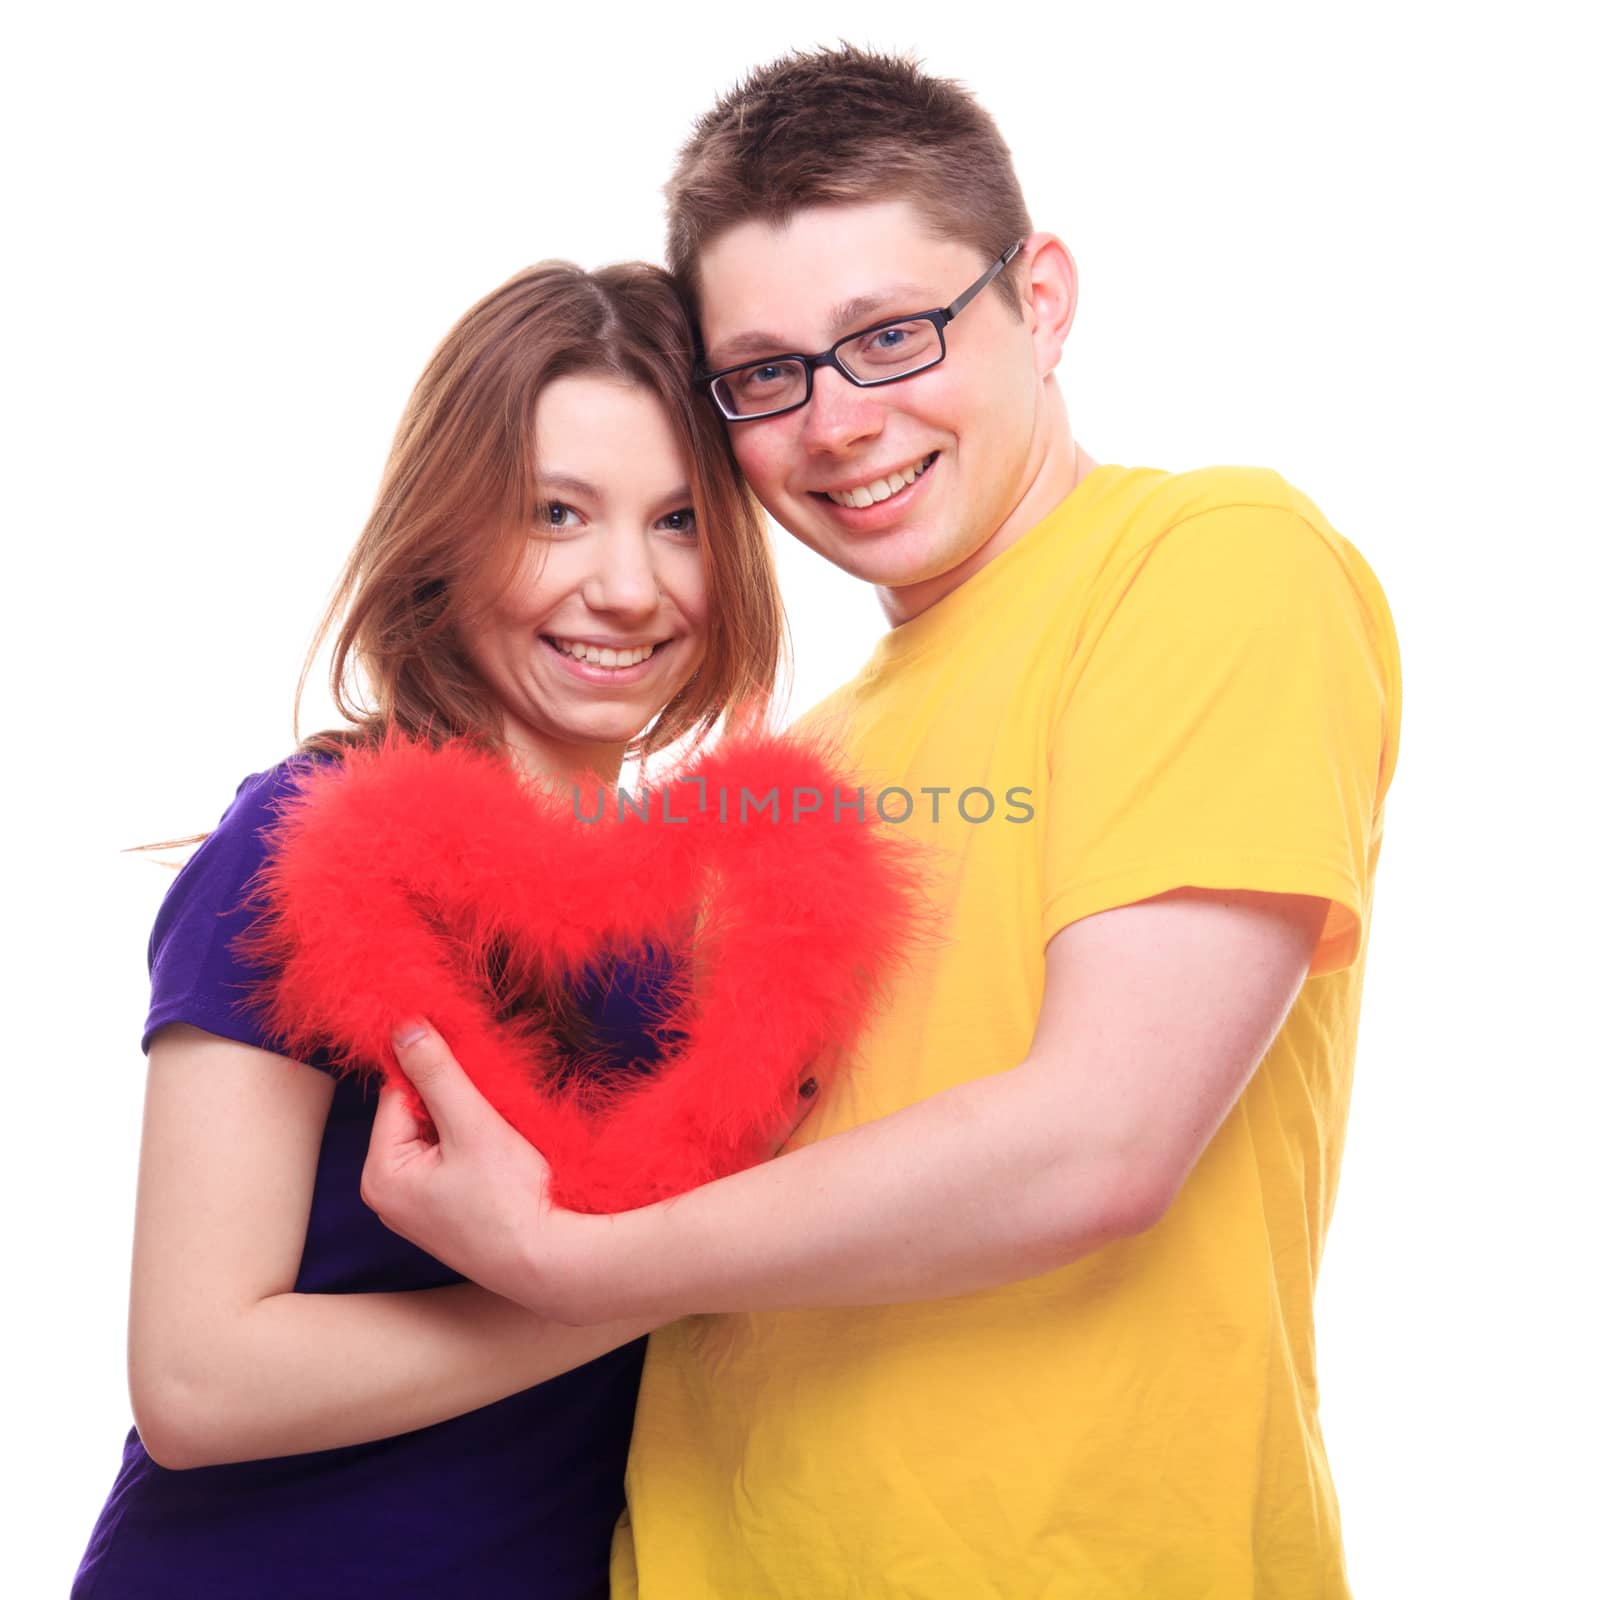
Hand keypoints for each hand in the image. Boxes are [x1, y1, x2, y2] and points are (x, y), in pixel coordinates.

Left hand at [360, 1021, 573, 1310]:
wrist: (552, 1263)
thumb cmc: (511, 1199)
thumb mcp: (473, 1124)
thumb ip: (437, 1072)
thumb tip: (403, 1026)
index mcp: (380, 1175)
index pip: (398, 1094)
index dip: (437, 1077)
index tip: (475, 1075)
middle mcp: (387, 1197)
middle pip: (415, 1116)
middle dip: (454, 1103)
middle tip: (492, 1114)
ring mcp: (415, 1210)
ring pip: (436, 1137)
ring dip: (467, 1125)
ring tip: (500, 1142)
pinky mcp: (443, 1216)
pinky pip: (449, 1162)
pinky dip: (474, 1149)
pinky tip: (501, 1160)